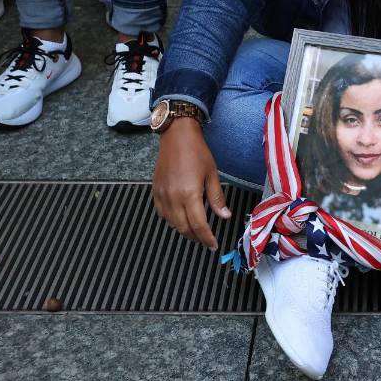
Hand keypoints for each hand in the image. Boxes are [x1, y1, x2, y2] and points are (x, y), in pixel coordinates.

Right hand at [151, 117, 231, 249]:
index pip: (199, 225)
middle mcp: (173, 197)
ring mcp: (162, 195)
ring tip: (196, 231)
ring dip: (184, 230)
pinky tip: (180, 218)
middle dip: (196, 237)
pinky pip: (162, 213)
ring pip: (172, 223)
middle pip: (184, 228)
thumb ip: (217, 197)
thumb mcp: (212, 174)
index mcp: (189, 194)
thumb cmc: (196, 151)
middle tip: (206, 240)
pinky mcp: (155, 191)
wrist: (176, 135)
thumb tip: (224, 216)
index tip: (213, 245)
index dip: (207, 238)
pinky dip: (171, 220)